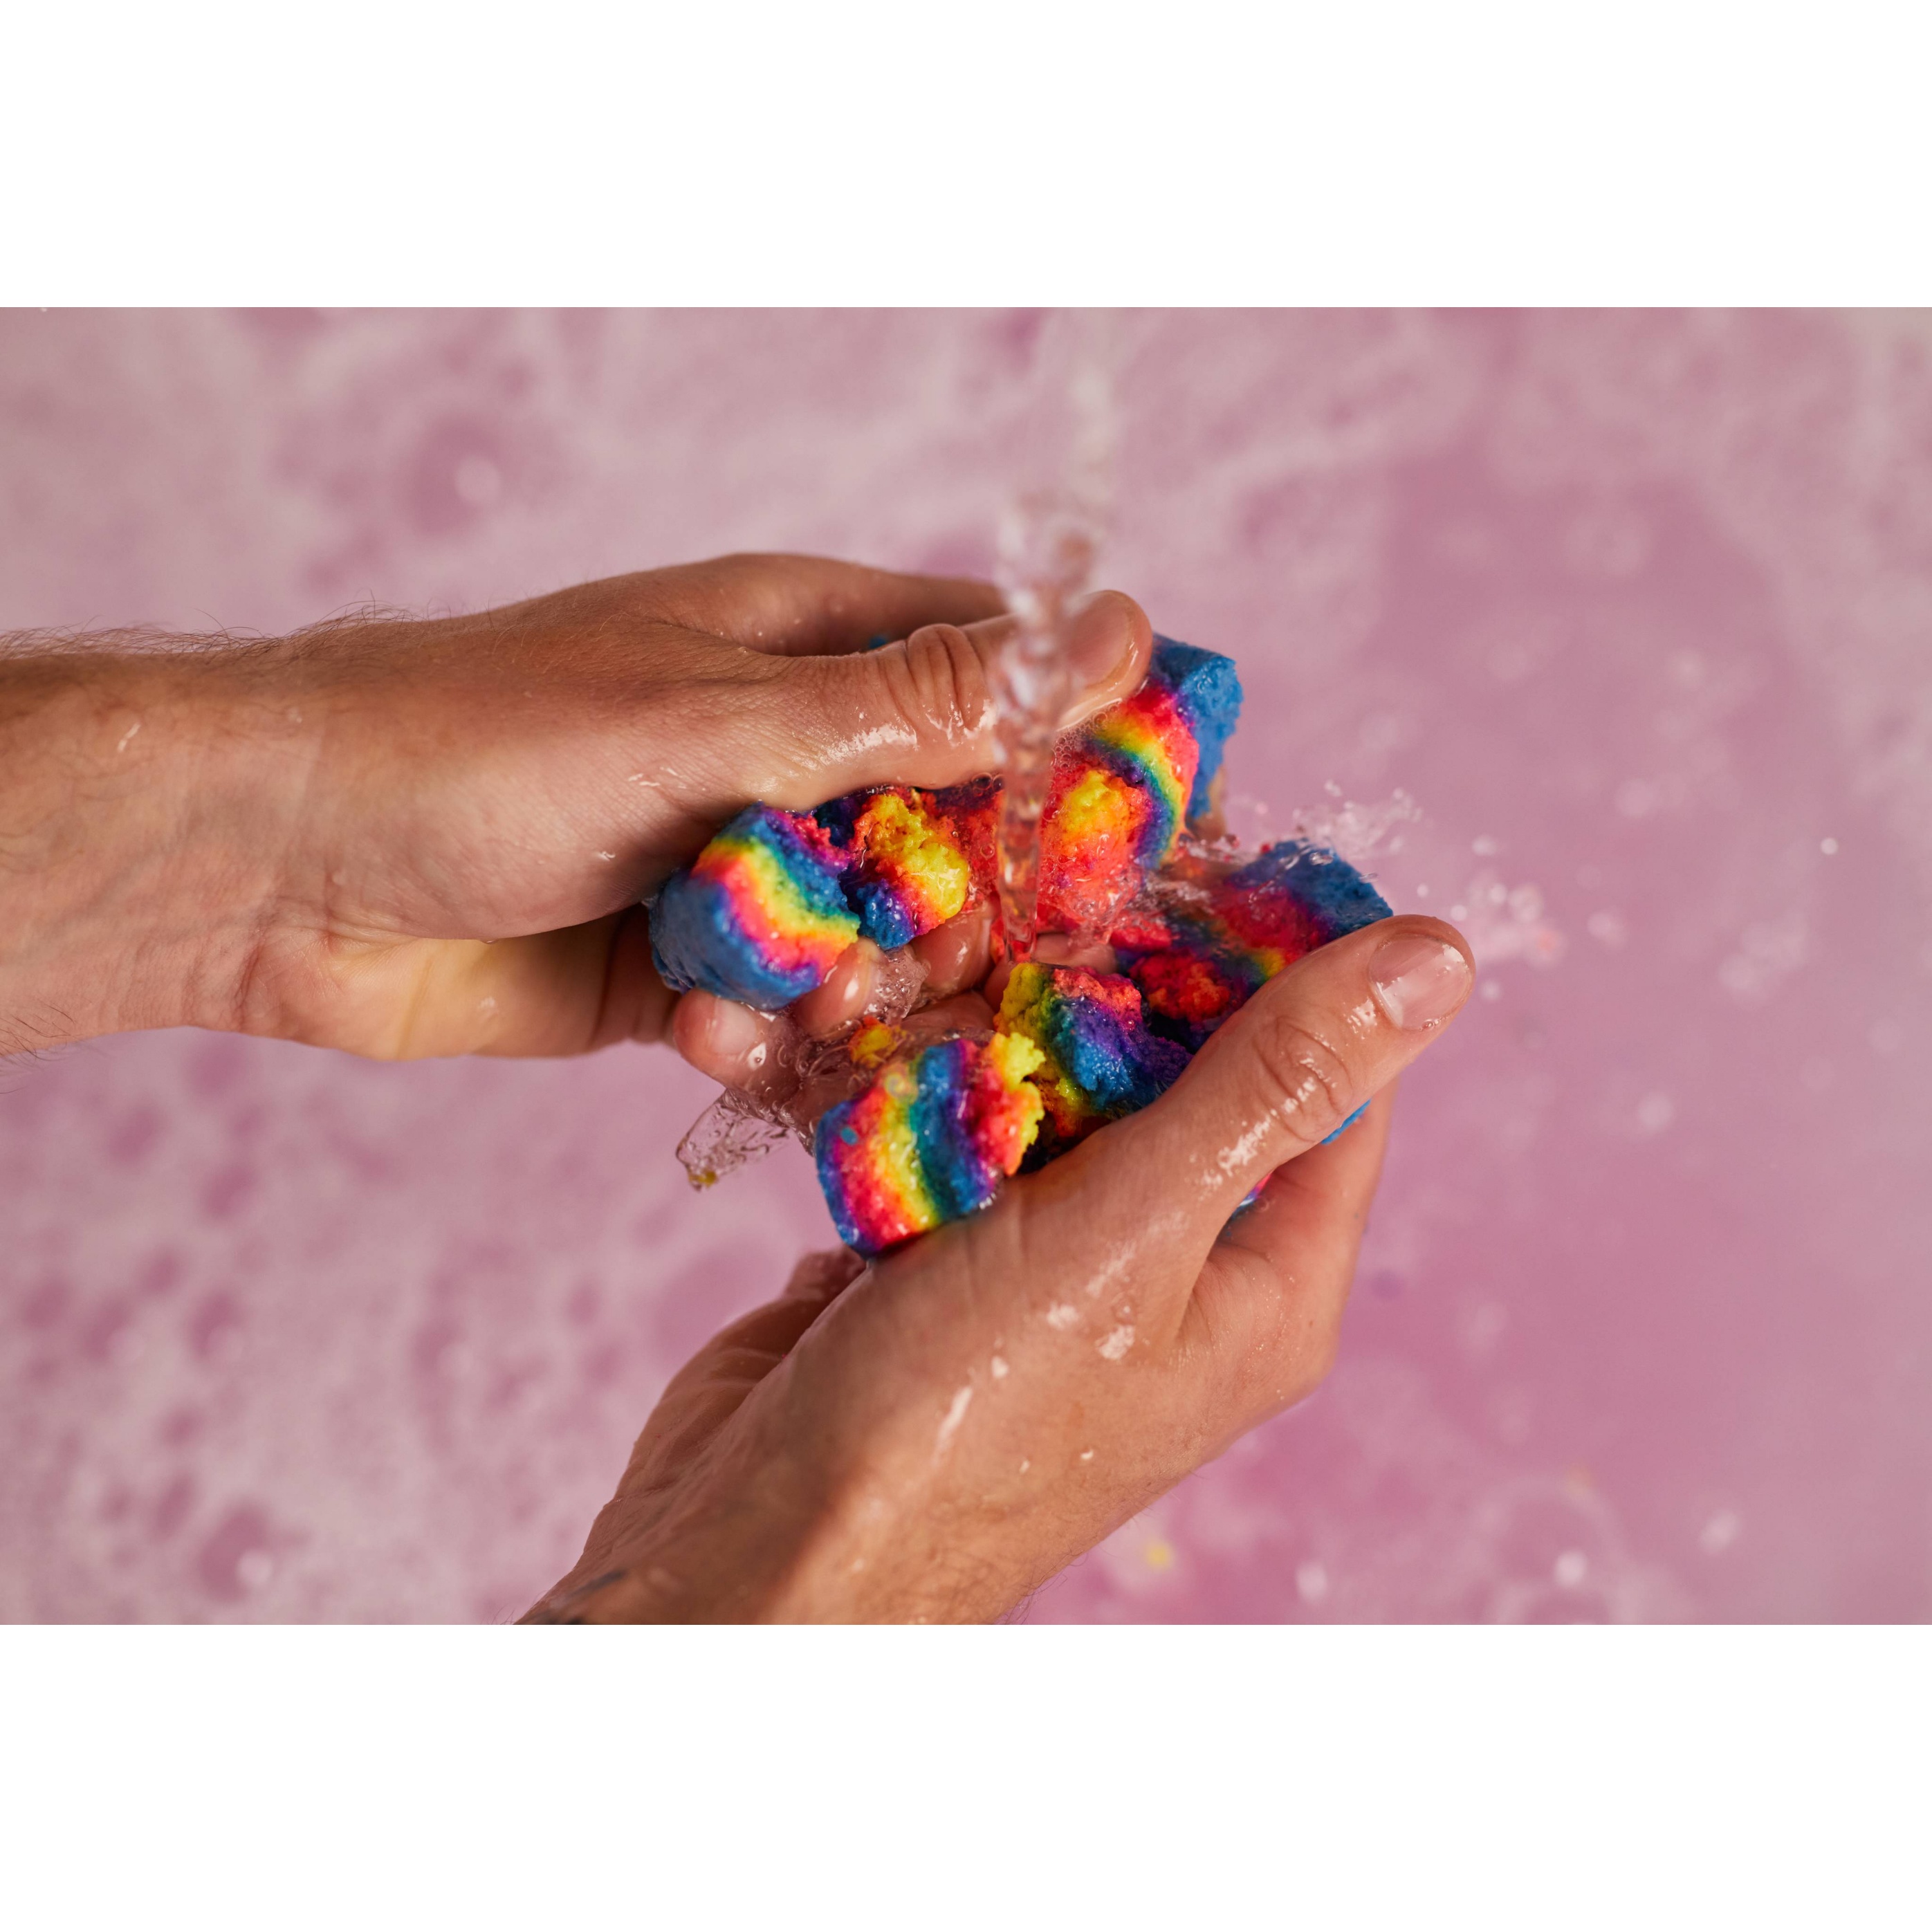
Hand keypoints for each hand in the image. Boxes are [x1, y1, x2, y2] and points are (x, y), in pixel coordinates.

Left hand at [0, 557, 1151, 1056]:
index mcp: (812, 647)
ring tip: (788, 1002)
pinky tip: (696, 1034)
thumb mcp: (715, 719)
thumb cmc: (483, 746)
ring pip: (882, 947)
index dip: (1093, 757)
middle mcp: (792, 756)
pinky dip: (759, 1037)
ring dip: (855, 989)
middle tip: (925, 951)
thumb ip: (913, 704)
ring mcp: (742, 871)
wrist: (277, 866)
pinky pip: (785, 1020)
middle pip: (961, 838)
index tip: (1157, 845)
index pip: (1010, 682)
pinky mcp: (687, 974)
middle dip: (963, 911)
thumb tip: (1118, 636)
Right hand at [528, 916, 1474, 1623]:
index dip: (1289, 951)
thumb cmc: (964, 1417)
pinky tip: (874, 1013)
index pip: (1331, 1078)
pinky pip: (964, 1123)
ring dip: (998, 1012)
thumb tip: (1440, 957)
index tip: (1215, 835)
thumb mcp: (1136, 1228)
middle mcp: (1178, 1269)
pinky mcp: (952, 1250)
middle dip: (1116, 969)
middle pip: (1183, 1067)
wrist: (757, 1546)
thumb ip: (1272, 1082)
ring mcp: (1058, 1262)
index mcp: (1267, 1282)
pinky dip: (923, 1072)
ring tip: (942, 934)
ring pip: (1058, 1083)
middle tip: (1053, 864)